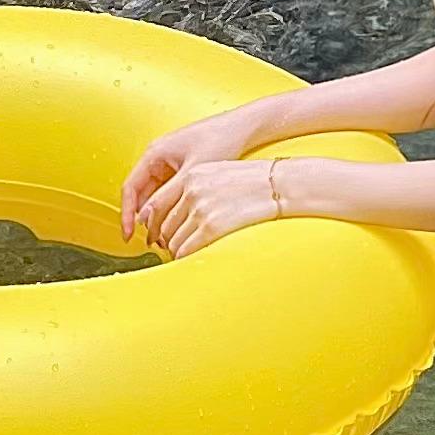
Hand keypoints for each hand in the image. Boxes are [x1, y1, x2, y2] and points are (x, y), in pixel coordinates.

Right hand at [119, 109, 259, 236]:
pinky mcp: (182, 167)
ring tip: (167, 236)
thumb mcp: (192, 174)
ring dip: (158, 215)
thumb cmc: (220, 140)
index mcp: (154, 153)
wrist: (244, 127)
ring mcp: (170, 162)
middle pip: (142, 194)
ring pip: (155, 195)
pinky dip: (170, 207)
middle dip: (145, 219)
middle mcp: (158, 157)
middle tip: (154, 241)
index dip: (126, 214)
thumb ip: (168, 196)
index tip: (127, 235)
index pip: (130, 189)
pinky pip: (168, 191)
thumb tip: (146, 219)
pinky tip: (178, 222)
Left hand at [148, 156, 284, 257]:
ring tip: (185, 256)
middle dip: (166, 240)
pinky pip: (186, 249)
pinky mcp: (212, 227)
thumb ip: (198, 189)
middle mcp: (192, 191)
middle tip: (173, 249)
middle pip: (164, 225)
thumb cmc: (256, 181)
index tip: (157, 233)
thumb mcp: (220, 174)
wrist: (279, 185)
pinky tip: (192, 260)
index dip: (155, 223)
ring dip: (176, 251)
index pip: (159, 204)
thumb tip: (183, 213)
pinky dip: (184, 258)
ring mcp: (201, 209)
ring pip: (173, 240)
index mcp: (192, 176)